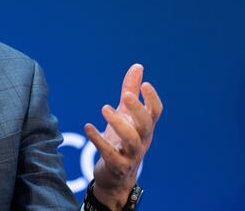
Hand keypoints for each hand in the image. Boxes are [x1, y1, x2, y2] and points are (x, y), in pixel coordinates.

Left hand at [84, 64, 162, 209]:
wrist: (116, 178)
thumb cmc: (121, 141)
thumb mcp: (126, 116)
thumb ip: (130, 91)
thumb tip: (138, 66)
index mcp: (145, 127)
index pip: (156, 112)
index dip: (152, 98)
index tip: (145, 84)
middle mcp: (142, 140)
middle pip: (146, 124)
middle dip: (137, 110)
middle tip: (124, 96)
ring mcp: (131, 154)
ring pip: (132, 140)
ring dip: (118, 123)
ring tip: (104, 108)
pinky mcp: (117, 165)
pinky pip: (110, 153)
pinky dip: (99, 139)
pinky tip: (88, 126)